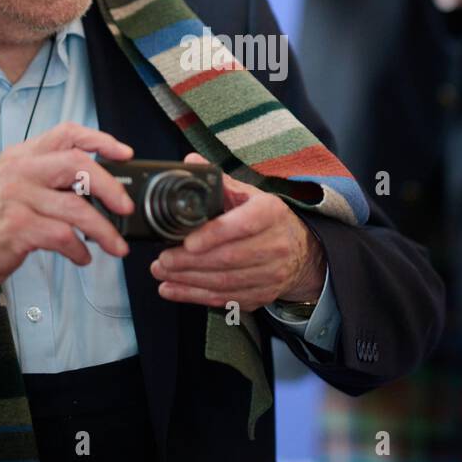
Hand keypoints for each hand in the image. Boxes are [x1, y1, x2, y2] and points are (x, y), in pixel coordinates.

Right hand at [0, 122, 135, 299]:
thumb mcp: (19, 185)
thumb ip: (52, 177)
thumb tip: (102, 185)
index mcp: (23, 155)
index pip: (67, 133)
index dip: (100, 140)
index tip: (124, 154)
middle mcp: (20, 170)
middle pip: (77, 164)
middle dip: (109, 187)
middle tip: (125, 208)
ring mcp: (17, 197)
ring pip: (75, 207)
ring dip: (103, 229)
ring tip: (116, 245)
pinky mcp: (17, 227)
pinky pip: (62, 235)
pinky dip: (79, 249)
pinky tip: (82, 256)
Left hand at [150, 153, 325, 311]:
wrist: (300, 251)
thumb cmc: (267, 220)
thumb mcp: (249, 195)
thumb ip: (219, 182)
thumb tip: (191, 162)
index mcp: (270, 213)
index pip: (243, 225)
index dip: (213, 235)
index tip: (188, 241)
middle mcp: (276, 245)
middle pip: (229, 258)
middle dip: (190, 262)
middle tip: (162, 259)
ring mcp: (271, 274)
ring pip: (225, 281)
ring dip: (187, 280)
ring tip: (161, 272)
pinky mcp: (262, 295)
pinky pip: (225, 298)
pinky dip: (195, 296)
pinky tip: (172, 289)